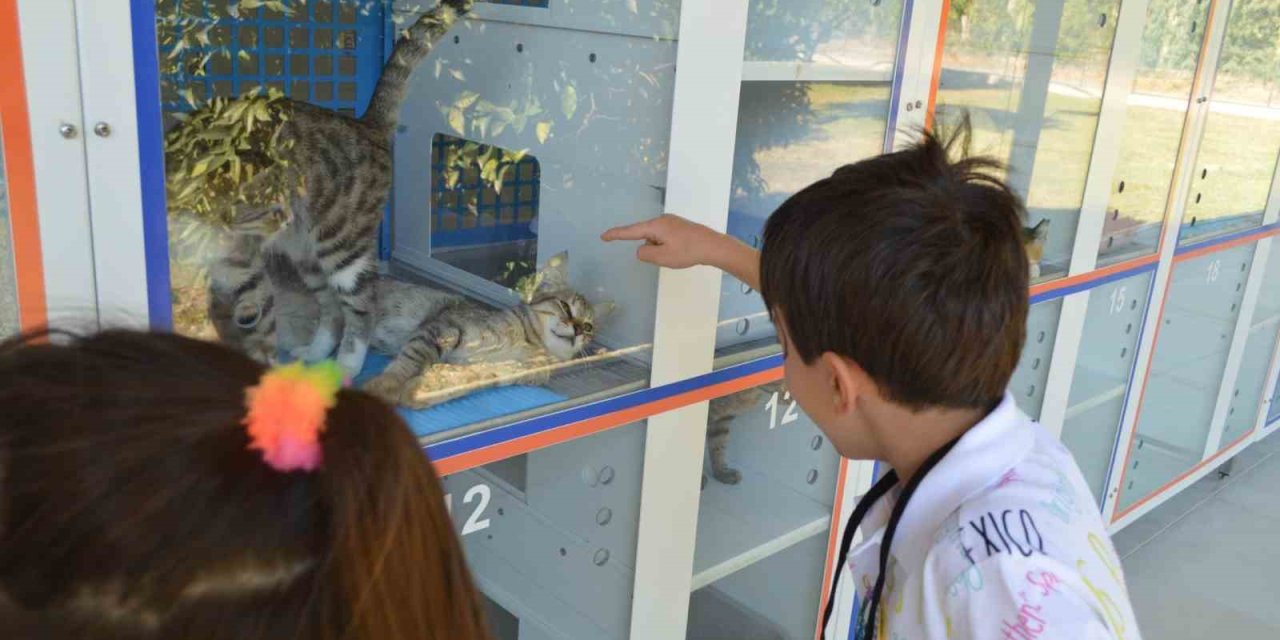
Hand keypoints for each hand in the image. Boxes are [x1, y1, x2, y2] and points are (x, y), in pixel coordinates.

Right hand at [601, 214, 727, 269]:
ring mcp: (672, 222)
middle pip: (646, 238)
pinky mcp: (679, 226)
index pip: (630, 231)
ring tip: (679, 254)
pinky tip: (682, 251)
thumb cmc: (687, 251)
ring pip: (656, 240)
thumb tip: (642, 249)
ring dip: (662, 249)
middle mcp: (662, 220)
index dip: (616, 234)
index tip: (603, 236)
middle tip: (670, 256)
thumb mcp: (662, 257)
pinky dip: (669, 247)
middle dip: (652, 250)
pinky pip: (666, 239)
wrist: (714, 246)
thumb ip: (645, 254)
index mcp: (655, 225)